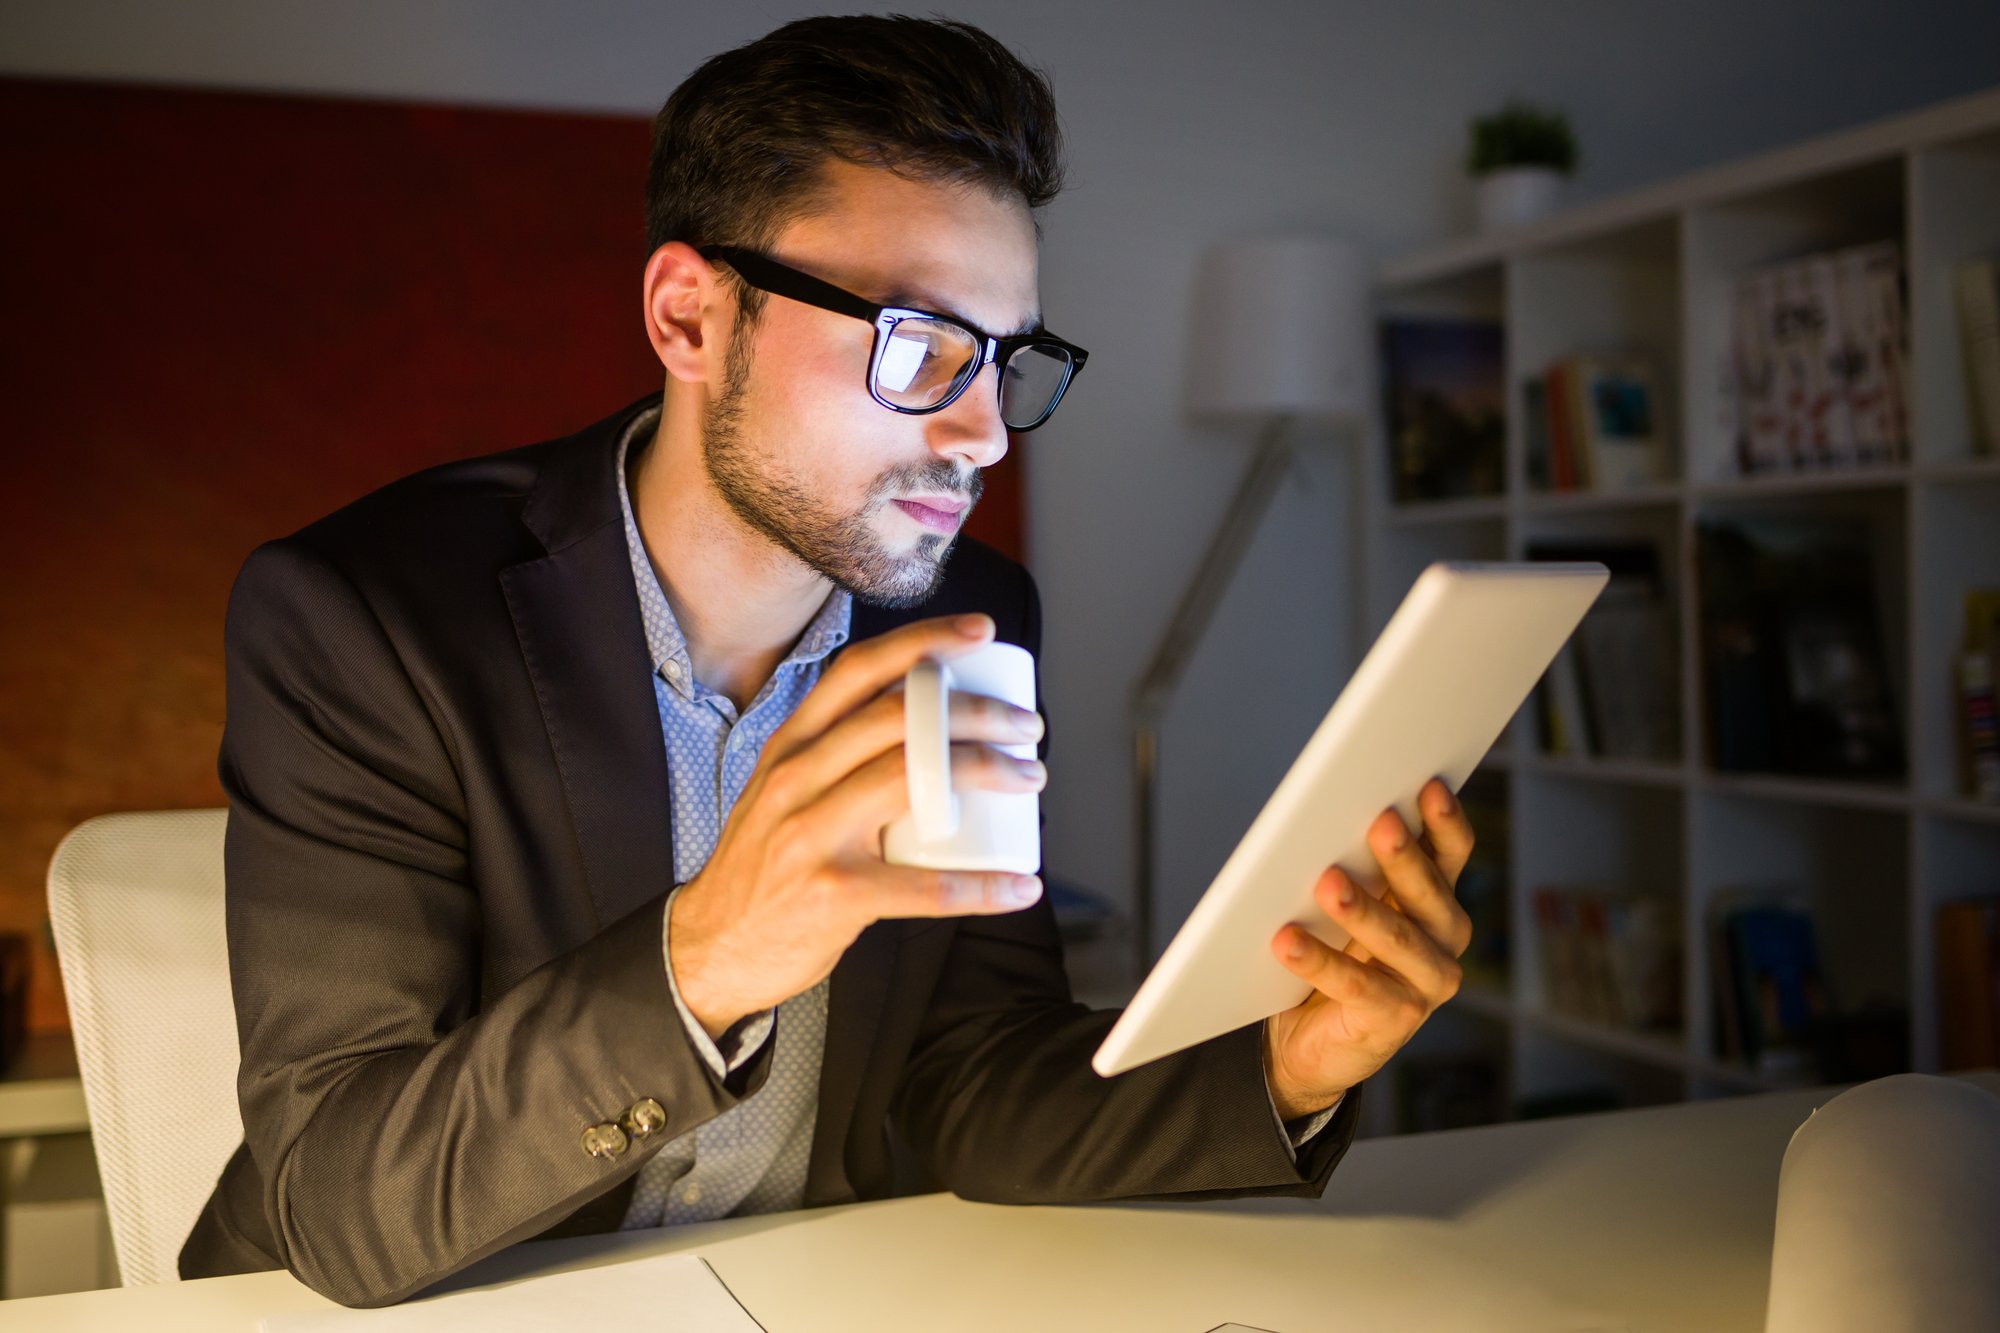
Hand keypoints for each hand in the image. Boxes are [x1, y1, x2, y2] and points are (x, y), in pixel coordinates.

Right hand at [670, 612, 1047, 1038]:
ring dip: (989, 772)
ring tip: (1029, 778)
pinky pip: (924, 886)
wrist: (709, 945)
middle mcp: (797, 778)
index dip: (925, 642)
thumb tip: (921, 723)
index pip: (859, 671)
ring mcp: (812, 834)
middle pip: (900, 718)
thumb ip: (831, 754)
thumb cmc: (763, 864)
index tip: (981, 632)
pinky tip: (1019, 886)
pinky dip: (981, 887)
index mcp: (791, 745)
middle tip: (1026, 725)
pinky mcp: (834, 894)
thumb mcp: (779, 789)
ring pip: (916, 780)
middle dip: (978, 712)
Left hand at [1262, 778, 1475, 1119]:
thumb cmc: (1332, 953)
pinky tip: (1287, 941)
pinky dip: (1318, 961)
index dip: (1444, 822)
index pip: (1450, 854)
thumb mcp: (1350, 906)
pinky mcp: (1395, 1020)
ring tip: (1327, 883)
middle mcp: (1443, 942)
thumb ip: (1356, 868)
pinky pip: (1355, 986)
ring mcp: (1425, 985)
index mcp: (1438, 902)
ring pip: (1395, 940)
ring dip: (1361, 909)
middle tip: (1380, 823)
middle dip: (1403, 857)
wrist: (1307, 1038)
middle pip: (1427, 893)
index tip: (1428, 786)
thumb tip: (1328, 814)